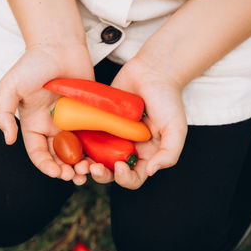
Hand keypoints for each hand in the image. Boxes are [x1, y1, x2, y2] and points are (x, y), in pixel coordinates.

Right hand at [0, 43, 93, 183]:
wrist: (59, 45)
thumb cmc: (33, 64)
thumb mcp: (9, 87)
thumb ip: (3, 113)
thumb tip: (7, 140)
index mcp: (33, 124)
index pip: (38, 153)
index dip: (46, 166)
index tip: (57, 172)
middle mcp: (52, 126)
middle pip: (59, 157)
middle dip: (67, 170)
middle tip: (76, 176)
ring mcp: (71, 121)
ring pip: (78, 150)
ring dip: (82, 164)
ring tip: (89, 170)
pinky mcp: (87, 113)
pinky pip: (92, 134)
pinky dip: (96, 149)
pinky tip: (101, 156)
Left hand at [89, 57, 187, 188]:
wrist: (152, 71)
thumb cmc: (167, 100)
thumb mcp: (176, 129)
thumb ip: (169, 153)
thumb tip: (151, 171)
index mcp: (145, 155)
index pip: (134, 177)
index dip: (125, 178)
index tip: (119, 166)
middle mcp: (127, 148)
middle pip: (110, 172)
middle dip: (100, 174)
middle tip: (93, 167)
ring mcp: (112, 136)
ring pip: (95, 157)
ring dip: (86, 164)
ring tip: (80, 162)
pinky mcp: (99, 122)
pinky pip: (86, 137)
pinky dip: (78, 144)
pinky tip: (73, 144)